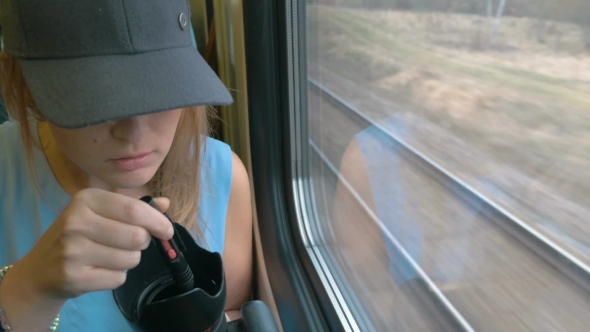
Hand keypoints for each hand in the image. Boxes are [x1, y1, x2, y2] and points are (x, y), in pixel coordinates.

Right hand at [16, 188, 172, 299]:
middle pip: (137, 237)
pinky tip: (98, 270)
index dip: (158, 222)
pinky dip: (116, 277)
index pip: (135, 210)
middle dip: (142, 243)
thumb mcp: (102, 212)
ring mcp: (73, 250)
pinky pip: (118, 279)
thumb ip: (135, 207)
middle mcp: (77, 222)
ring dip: (129, 260)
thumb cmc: (79, 235)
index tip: (166, 231)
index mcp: (87, 199)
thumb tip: (165, 204)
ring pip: (131, 259)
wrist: (41, 268)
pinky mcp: (74, 276)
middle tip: (129, 243)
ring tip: (109, 256)